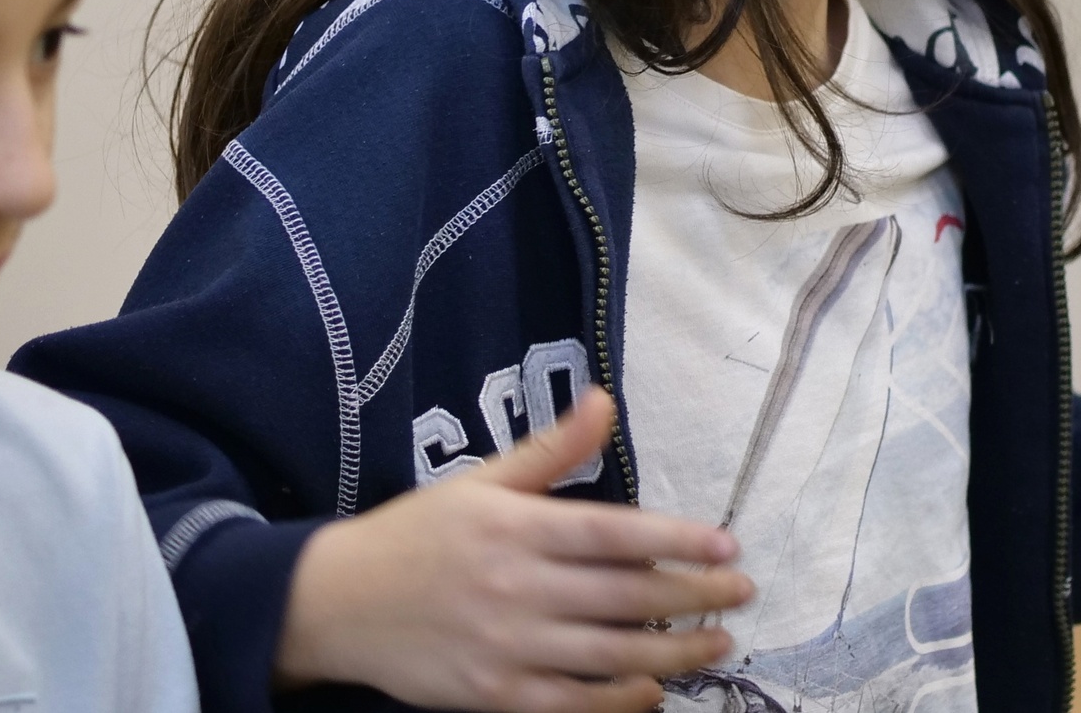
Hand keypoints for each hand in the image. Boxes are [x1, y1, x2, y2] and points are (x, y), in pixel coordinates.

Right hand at [276, 388, 754, 711]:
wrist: (338, 602)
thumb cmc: (419, 534)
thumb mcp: (482, 482)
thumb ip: (551, 451)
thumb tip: (604, 398)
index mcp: (517, 529)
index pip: (615, 534)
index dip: (677, 542)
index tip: (727, 545)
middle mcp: (516, 588)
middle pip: (624, 598)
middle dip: (693, 597)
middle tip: (742, 592)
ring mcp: (505, 647)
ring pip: (608, 656)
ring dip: (673, 654)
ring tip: (718, 643)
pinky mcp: (492, 695)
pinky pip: (568, 704)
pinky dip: (616, 702)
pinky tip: (654, 694)